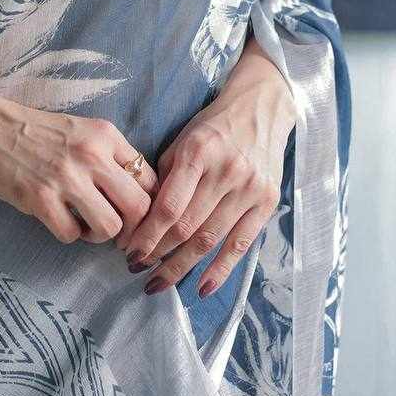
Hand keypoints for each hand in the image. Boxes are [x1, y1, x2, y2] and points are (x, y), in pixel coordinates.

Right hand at [0, 82, 159, 244]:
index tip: (136, 213)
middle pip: (139, 208)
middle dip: (133, 228)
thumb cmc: (38, 131)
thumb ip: (110, 157)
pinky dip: (69, 234)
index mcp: (105, 135)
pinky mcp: (41, 200)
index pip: (149, 178)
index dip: (148, 203)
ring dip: (100, 235)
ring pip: (109, 227)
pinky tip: (60, 219)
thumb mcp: (83, 130)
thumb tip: (137, 197)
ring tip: (86, 225)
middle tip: (119, 230)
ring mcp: (66, 179)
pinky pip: (71, 235)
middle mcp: (91, 155)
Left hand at [115, 39, 295, 296]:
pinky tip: (200, 288)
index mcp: (198, 152)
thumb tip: (141, 219)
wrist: (261, 108)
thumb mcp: (183, 139)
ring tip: (159, 284)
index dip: (147, 235)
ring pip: (210, 240)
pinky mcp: (267, 203)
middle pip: (187, 228)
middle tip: (136, 271)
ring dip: (181, 268)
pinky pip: (241, 245)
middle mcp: (226, 172)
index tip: (128, 253)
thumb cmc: (213, 125)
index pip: (169, 207)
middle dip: (158, 255)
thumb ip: (165, 177)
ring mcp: (250, 189)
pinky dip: (220, 270)